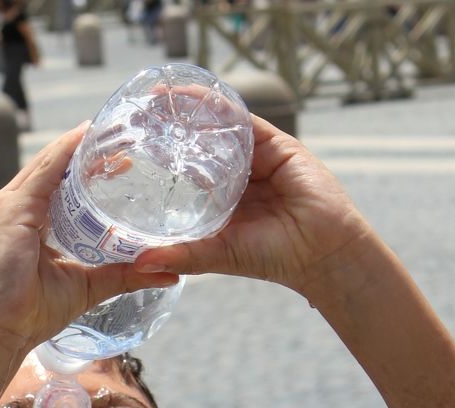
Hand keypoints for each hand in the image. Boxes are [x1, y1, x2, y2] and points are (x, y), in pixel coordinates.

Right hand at [0, 124, 178, 354]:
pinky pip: (43, 172)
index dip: (88, 169)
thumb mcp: (89, 286)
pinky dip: (65, 153)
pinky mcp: (10, 210)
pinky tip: (87, 137)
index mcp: (27, 222)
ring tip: (114, 134)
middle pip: (55, 168)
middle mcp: (14, 207)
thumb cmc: (34, 315)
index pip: (59, 184)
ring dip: (81, 146)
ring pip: (50, 163)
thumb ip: (124, 274)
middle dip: (88, 152)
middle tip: (127, 141)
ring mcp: (7, 206)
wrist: (1, 331)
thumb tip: (169, 275)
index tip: (122, 162)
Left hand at [135, 115, 373, 301]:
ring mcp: (257, 159)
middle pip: (200, 146)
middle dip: (172, 130)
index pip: (187, 175)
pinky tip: (195, 99)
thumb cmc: (273, 258)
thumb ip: (182, 255)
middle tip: (138, 118)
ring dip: (191, 112)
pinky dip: (221, 108)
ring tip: (159, 101)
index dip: (161, 161)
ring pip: (220, 129)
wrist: (322, 252)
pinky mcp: (277, 145)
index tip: (132, 151)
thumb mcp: (218, 255)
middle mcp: (238, 178)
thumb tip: (140, 262)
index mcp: (224, 203)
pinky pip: (245, 121)